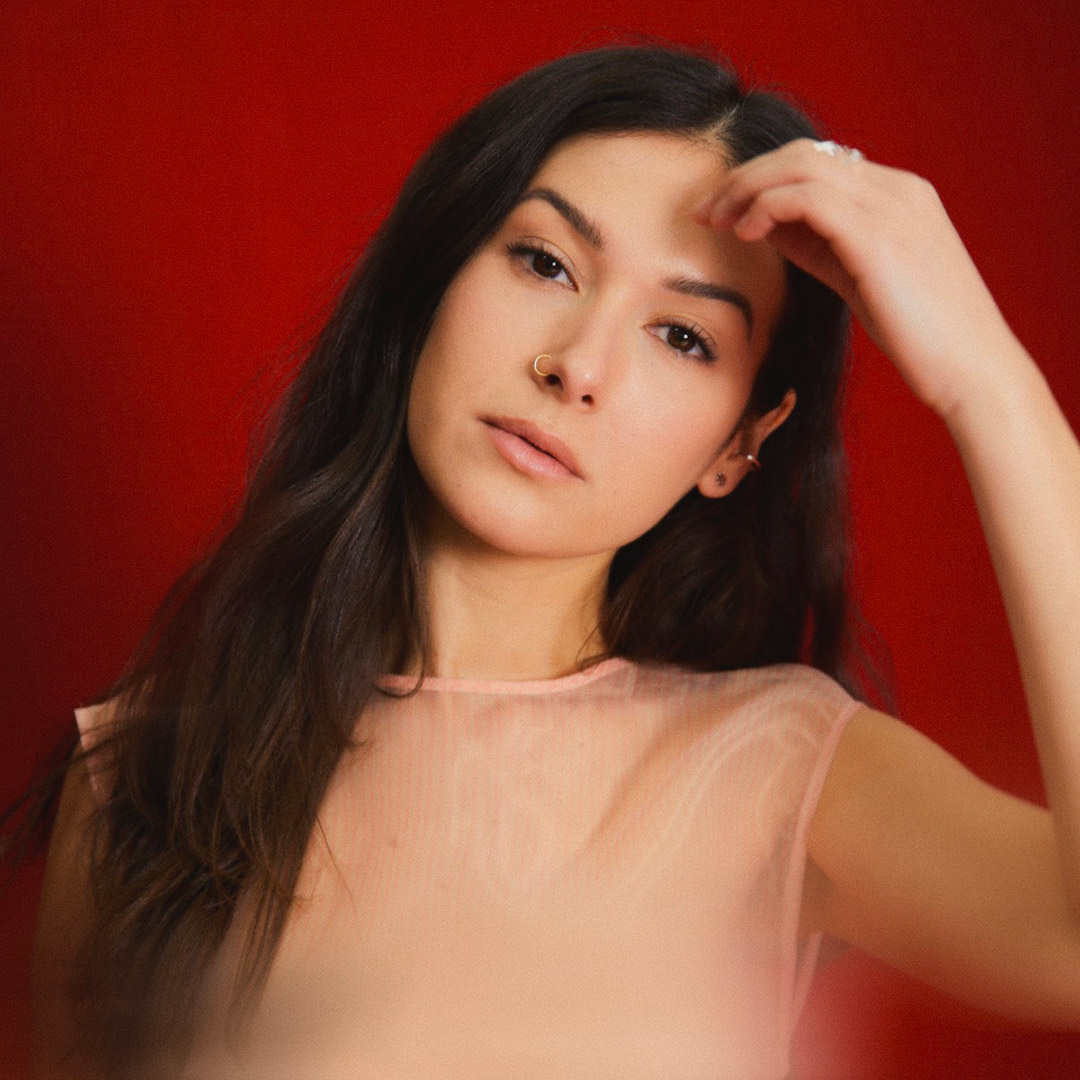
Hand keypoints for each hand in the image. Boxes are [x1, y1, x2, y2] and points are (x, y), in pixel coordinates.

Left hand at [696, 138, 1022, 420]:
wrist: (972, 370)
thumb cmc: (919, 337)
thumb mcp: (860, 279)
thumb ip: (821, 245)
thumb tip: (768, 226)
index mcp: (898, 195)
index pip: (819, 162)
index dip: (763, 179)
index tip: (723, 212)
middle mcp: (897, 189)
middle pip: (803, 153)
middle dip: (744, 177)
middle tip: (705, 211)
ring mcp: (891, 206)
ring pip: (800, 166)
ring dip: (746, 190)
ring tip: (716, 222)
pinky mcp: (878, 235)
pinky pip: (807, 197)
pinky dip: (767, 206)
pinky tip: (746, 233)